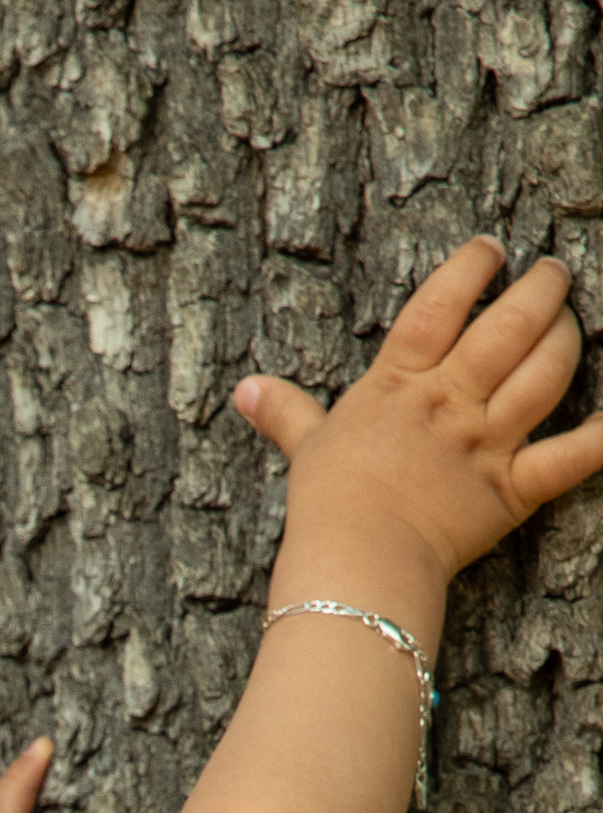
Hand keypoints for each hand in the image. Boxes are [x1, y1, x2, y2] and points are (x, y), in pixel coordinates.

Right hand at [235, 237, 602, 584]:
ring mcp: (486, 442)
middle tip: (554, 274)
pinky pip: (571, 456)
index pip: (442, 303)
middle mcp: (450, 401)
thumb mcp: (305, 450)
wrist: (355, 563)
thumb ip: (285, 413)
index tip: (491, 250)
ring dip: (567, 338)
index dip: (471, 268)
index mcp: (400, 384)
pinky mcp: (512, 489)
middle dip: (541, 290)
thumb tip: (246, 391)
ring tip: (573, 320)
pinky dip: (602, 435)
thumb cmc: (326, 508)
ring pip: (544, 372)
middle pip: (509, 325)